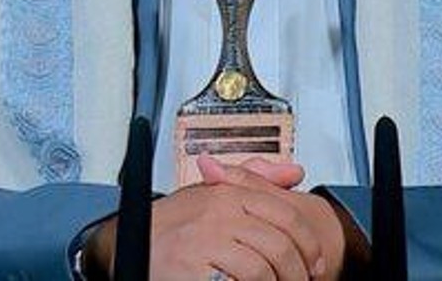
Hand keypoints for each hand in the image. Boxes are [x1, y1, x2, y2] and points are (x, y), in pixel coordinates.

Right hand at [86, 158, 330, 279]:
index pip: (287, 215)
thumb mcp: (211, 195)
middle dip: (298, 272)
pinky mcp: (194, 268)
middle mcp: (219, 213)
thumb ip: (252, 181)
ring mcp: (206, 241)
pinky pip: (241, 280)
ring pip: (264, 268)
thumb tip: (292, 172)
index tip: (316, 262)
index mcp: (228, 193)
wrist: (124, 245)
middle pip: (281, 245)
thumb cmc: (170, 225)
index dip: (309, 244)